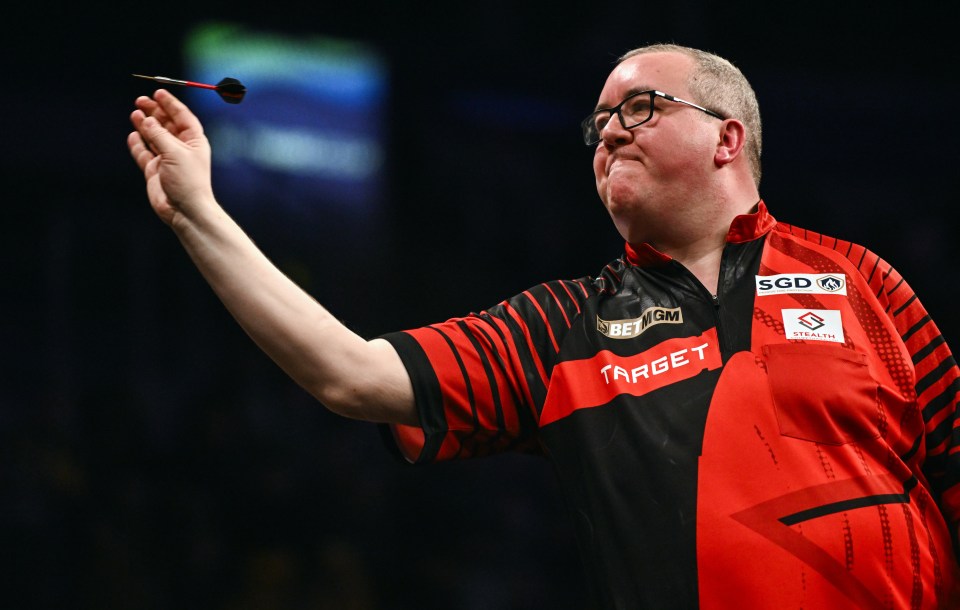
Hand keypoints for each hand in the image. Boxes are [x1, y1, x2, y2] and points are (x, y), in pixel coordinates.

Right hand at [127, 89, 213, 225]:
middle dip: (154, 111)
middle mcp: (181, 148)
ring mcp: (167, 159)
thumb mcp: (174, 153)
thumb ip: (158, 135)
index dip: (170, 104)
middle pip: (166, 124)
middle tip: (140, 100)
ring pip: (154, 136)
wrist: (184, 210)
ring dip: (145, 125)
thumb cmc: (188, 181)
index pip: (182, 116)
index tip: (158, 92)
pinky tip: (133, 134)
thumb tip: (145, 120)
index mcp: (194, 141)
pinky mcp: (155, 170)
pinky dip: (138, 143)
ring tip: (134, 113)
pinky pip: (144, 152)